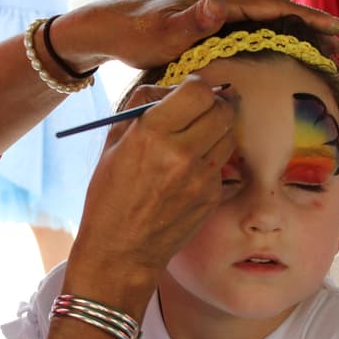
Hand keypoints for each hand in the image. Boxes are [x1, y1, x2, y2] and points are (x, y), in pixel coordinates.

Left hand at [51, 0, 338, 73]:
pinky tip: (279, 46)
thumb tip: (220, 2)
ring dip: (292, 31)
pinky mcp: (207, 17)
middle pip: (275, 10)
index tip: (336, 28)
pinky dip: (270, 33)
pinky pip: (248, 24)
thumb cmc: (133, 33)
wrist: (105, 26)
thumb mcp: (162, 32)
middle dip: (308, 26)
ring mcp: (214, 6)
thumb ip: (193, 20)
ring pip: (264, 17)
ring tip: (319, 48)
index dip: (306, 17)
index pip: (272, 6)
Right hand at [63, 76, 234, 310]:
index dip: (197, 87)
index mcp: (151, 133)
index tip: (189, 93)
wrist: (121, 252)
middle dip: (214, 105)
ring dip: (217, 130)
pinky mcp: (212, 196)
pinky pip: (222, 163)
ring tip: (196, 140)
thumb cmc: (110, 197)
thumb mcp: (112, 145)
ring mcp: (201, 177)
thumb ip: (141, 108)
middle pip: (222, 109)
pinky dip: (211, 159)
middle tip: (201, 112)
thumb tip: (170, 88)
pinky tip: (190, 171)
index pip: (198, 90)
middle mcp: (181, 153)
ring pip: (229, 134)